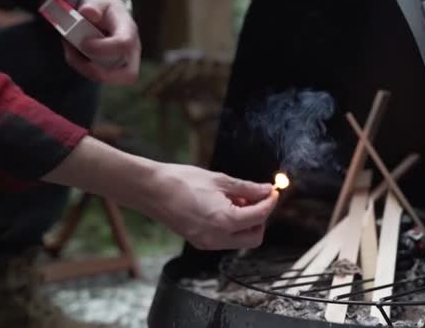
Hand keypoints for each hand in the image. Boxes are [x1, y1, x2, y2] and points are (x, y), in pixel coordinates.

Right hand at [43, 137, 277, 249]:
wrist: (151, 190)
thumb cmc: (181, 181)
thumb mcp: (220, 180)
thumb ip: (247, 188)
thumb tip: (266, 190)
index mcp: (225, 220)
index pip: (260, 216)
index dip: (270, 203)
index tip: (273, 191)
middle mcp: (217, 237)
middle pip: (255, 236)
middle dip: (260, 218)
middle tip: (254, 197)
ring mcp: (207, 243)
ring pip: (240, 240)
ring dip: (245, 222)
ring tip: (234, 198)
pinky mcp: (199, 241)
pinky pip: (224, 239)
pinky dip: (231, 225)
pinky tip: (223, 205)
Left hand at [63, 0, 140, 83]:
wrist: (106, 15)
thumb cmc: (104, 8)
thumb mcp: (100, 1)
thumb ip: (94, 5)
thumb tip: (88, 13)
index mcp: (129, 31)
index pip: (124, 44)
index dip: (104, 48)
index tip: (84, 43)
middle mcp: (131, 52)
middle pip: (128, 74)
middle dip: (102, 73)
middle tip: (81, 63)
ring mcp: (123, 64)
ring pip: (110, 79)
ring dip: (85, 69)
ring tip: (70, 49)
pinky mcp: (112, 70)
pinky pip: (98, 76)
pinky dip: (81, 67)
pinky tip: (71, 51)